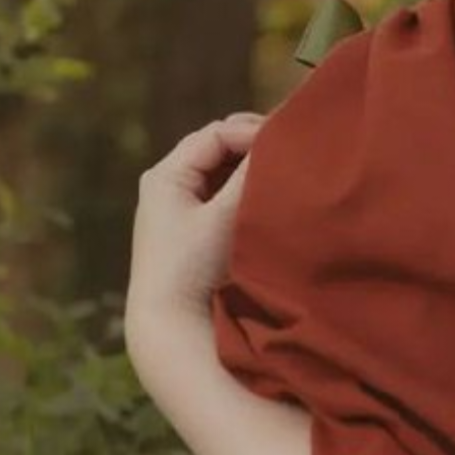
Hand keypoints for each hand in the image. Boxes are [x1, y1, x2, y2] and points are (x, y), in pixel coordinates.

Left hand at [124, 111, 266, 338]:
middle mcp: (166, 186)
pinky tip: (265, 199)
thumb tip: (278, 142)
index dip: (252, 132)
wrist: (169, 322)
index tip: (287, 142)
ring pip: (219, 174)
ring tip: (282, 173)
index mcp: (165, 175)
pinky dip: (241, 192)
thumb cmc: (194, 267)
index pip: (215, 134)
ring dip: (248, 170)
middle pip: (215, 150)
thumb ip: (249, 176)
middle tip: (289, 151)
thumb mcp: (224, 216)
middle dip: (251, 147)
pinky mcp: (187, 232)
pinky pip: (218, 197)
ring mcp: (175, 209)